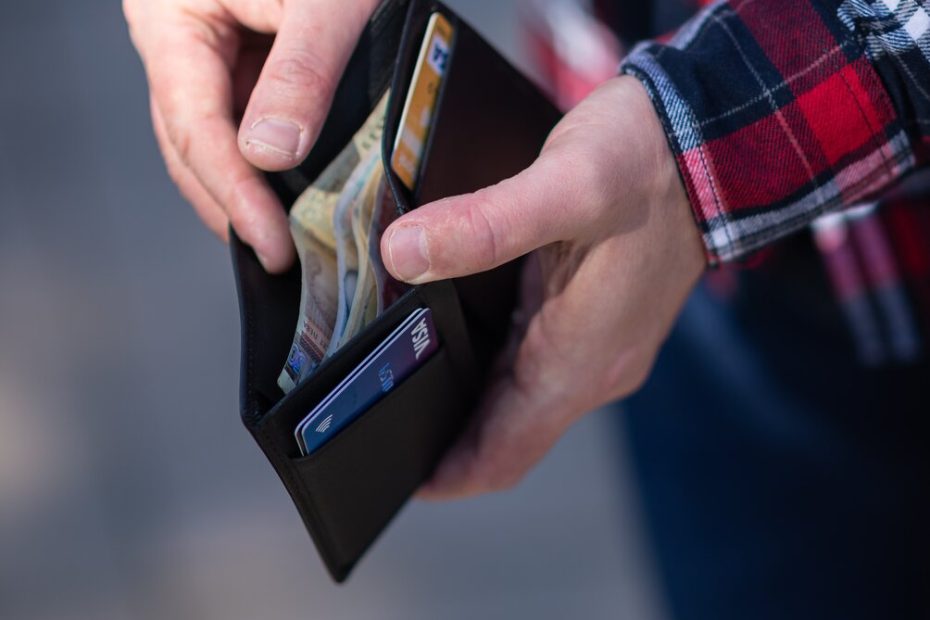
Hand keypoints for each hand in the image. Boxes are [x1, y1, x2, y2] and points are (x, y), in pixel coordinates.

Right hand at [124, 0, 380, 271]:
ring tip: (281, 238)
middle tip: (273, 258)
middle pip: (191, 143)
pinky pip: (242, 118)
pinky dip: (267, 160)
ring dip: (245, 190)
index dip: (232, 194)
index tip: (268, 245)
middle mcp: (181, 38)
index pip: (193, 127)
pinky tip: (291, 190)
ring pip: (214, 137)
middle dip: (230, 204)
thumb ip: (301, 71)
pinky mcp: (243, 55)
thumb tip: (271, 155)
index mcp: (174, 19)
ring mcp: (210, 49)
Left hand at [381, 76, 706, 498]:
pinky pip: (533, 368)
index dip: (445, 475)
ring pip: (517, 404)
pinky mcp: (596, 321)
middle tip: (371, 420)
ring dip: (463, 406)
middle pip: (504, 436)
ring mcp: (598, 347)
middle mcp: (592, 368)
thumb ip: (485, 225)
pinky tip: (449, 339)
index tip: (385, 473)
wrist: (710, 141)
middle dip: (440, 440)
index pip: (504, 455)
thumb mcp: (566, 184)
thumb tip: (402, 253)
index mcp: (580, 360)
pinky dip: (487, 370)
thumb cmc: (645, 162)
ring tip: (395, 385)